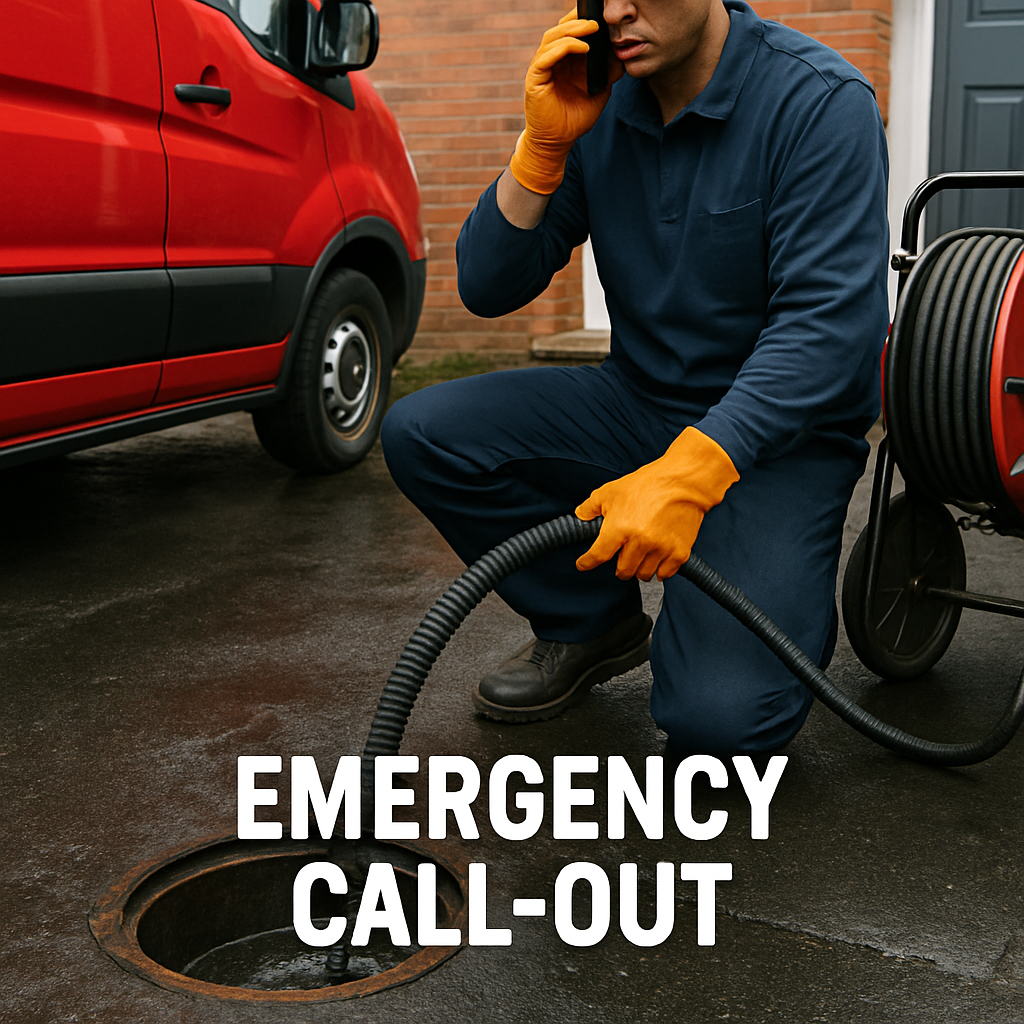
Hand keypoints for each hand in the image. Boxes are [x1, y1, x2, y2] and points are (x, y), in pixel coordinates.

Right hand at [509, 12, 622, 194]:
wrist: (558, 142)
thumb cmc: (574, 120)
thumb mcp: (598, 93)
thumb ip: (607, 74)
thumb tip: (621, 56)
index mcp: (563, 62)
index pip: (569, 33)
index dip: (581, 21)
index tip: (600, 18)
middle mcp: (550, 62)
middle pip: (559, 30)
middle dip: (578, 21)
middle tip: (598, 20)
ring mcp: (540, 69)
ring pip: (552, 38)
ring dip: (573, 30)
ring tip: (592, 28)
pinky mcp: (534, 80)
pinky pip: (546, 57)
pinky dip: (564, 48)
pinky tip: (582, 48)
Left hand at [575, 427, 739, 580]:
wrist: (684, 482)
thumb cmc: (648, 484)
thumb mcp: (612, 491)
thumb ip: (591, 506)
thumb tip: (580, 516)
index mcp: (619, 528)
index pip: (598, 556)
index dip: (587, 563)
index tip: (583, 565)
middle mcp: (639, 542)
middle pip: (622, 571)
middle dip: (618, 566)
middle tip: (621, 557)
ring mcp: (660, 549)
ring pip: (643, 575)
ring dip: (638, 569)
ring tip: (639, 557)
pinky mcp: (679, 552)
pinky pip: (664, 574)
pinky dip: (659, 570)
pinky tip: (656, 560)